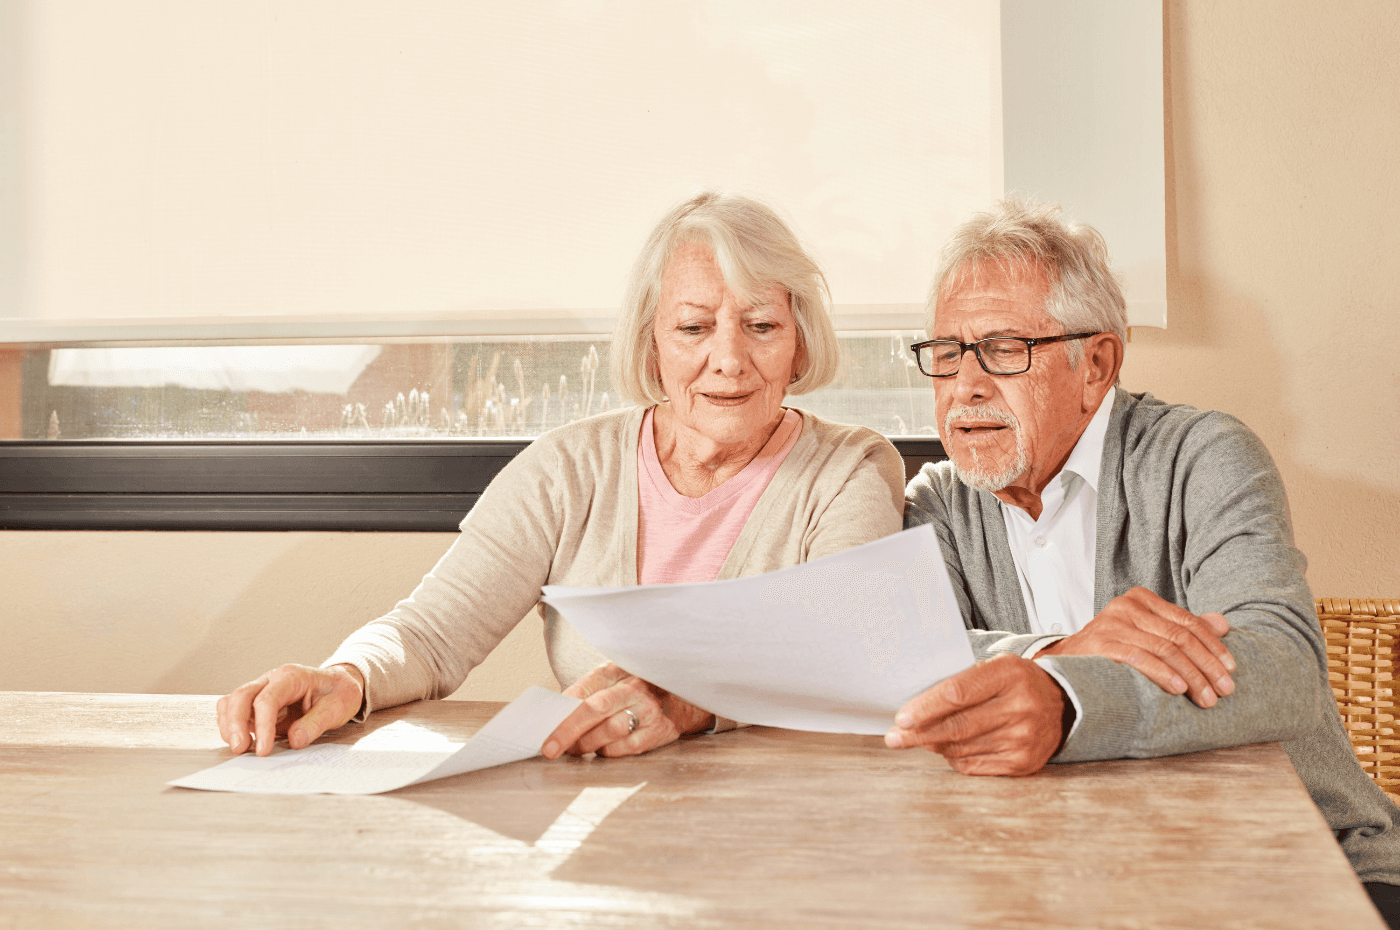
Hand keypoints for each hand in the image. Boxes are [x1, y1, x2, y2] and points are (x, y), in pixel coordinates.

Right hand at [216, 663, 364, 755]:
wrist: (339, 685)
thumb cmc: (339, 693)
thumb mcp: (338, 707)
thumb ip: (316, 723)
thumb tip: (295, 740)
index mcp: (292, 676)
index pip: (268, 699)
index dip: (263, 726)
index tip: (264, 750)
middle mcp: (272, 679)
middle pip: (241, 696)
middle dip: (235, 724)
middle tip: (239, 749)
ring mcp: (262, 689)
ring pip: (232, 702)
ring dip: (230, 725)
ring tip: (240, 748)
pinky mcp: (257, 703)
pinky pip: (234, 710)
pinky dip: (231, 726)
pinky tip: (242, 741)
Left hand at [542, 663, 714, 759]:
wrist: (679, 698)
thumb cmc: (633, 690)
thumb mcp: (611, 680)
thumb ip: (585, 692)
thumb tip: (554, 715)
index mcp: (616, 670)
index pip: (584, 688)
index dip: (562, 709)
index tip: (544, 728)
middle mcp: (634, 688)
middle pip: (595, 709)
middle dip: (568, 731)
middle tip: (550, 749)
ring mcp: (648, 710)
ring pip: (609, 731)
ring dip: (587, 744)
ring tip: (575, 748)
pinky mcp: (658, 732)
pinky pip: (625, 748)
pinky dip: (607, 752)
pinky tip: (602, 749)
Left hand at [884, 654, 1065, 775]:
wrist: (1061, 704)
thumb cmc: (1015, 683)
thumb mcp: (994, 668)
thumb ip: (959, 683)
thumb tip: (916, 710)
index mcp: (1008, 674)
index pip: (957, 693)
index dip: (925, 708)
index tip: (901, 718)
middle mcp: (1019, 707)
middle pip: (956, 726)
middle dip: (919, 734)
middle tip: (895, 738)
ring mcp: (1023, 738)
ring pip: (961, 748)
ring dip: (935, 745)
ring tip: (922, 738)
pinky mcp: (1023, 762)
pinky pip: (973, 765)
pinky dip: (954, 757)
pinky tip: (948, 748)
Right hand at [1037, 587, 1234, 707]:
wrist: (1066, 662)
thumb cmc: (1113, 648)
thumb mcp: (1150, 633)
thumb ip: (1184, 628)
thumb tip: (1224, 624)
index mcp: (1142, 599)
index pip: (1189, 622)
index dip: (1214, 647)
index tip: (1231, 671)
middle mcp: (1127, 606)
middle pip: (1180, 637)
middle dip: (1207, 666)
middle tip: (1224, 691)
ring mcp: (1112, 623)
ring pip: (1165, 649)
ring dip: (1191, 676)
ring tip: (1206, 698)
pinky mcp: (1101, 642)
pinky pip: (1140, 657)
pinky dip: (1162, 674)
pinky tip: (1178, 689)